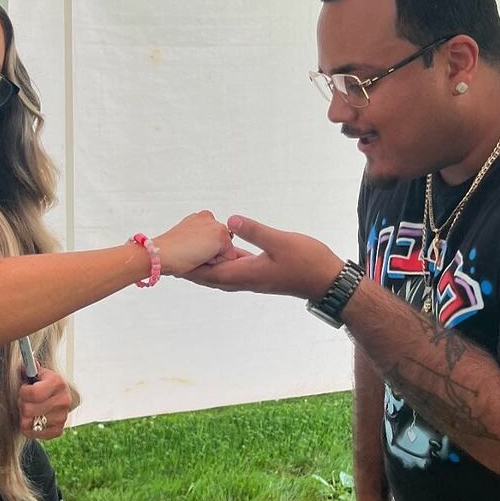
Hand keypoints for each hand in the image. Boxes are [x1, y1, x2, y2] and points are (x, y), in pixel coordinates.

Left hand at [18, 365, 72, 438]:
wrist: (56, 397)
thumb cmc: (42, 385)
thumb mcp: (37, 373)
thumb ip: (29, 368)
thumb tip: (26, 364)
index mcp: (57, 383)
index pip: (33, 393)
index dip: (23, 392)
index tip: (24, 389)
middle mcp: (63, 400)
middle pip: (28, 409)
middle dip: (22, 404)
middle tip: (26, 401)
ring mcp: (62, 417)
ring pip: (28, 423)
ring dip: (24, 417)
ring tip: (29, 410)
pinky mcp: (58, 430)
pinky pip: (34, 433)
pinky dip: (29, 429)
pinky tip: (33, 420)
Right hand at [153, 210, 238, 276]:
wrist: (160, 253)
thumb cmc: (168, 251)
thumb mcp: (185, 241)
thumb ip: (199, 240)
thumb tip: (207, 249)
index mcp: (199, 218)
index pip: (214, 242)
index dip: (203, 251)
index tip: (187, 249)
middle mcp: (208, 217)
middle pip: (222, 246)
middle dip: (210, 254)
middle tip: (190, 252)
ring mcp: (214, 225)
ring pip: (226, 252)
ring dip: (213, 258)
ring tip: (193, 254)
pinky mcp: (220, 234)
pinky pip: (228, 258)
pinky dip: (216, 262)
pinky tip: (199, 256)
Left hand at [186, 216, 344, 298]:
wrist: (327, 280)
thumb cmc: (307, 262)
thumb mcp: (280, 242)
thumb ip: (255, 231)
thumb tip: (230, 220)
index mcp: (246, 273)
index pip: (210, 274)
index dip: (190, 269)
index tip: (172, 265)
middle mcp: (247, 278)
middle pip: (212, 276)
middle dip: (193, 269)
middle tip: (173, 262)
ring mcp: (256, 277)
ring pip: (224, 272)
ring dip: (208, 264)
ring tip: (192, 255)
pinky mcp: (264, 272)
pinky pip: (237, 267)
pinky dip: (225, 258)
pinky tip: (224, 248)